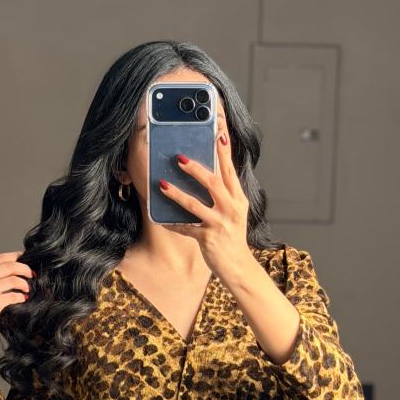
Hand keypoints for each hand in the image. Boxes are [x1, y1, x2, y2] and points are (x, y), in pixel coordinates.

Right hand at [0, 250, 34, 346]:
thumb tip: (15, 268)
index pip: (1, 257)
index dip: (17, 256)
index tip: (27, 258)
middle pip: (10, 266)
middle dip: (25, 269)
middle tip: (32, 274)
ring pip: (14, 280)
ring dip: (24, 284)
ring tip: (27, 289)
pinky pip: (14, 295)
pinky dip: (21, 296)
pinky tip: (23, 298)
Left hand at [158, 130, 251, 278]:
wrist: (238, 266)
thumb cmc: (232, 235)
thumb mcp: (234, 212)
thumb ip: (224, 194)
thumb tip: (205, 173)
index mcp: (238, 199)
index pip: (231, 170)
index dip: (225, 151)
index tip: (219, 133)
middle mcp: (231, 209)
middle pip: (214, 183)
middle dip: (196, 169)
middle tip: (179, 158)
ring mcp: (220, 224)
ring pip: (195, 205)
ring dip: (177, 193)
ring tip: (162, 184)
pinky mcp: (208, 239)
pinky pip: (186, 228)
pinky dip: (173, 223)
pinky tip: (161, 219)